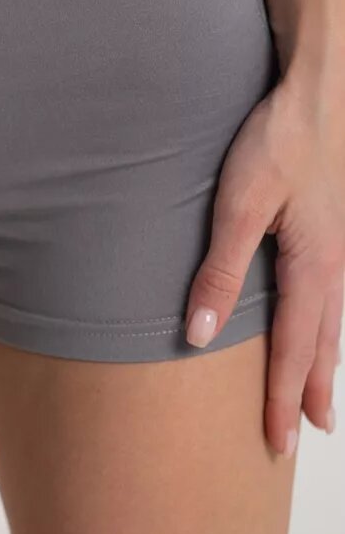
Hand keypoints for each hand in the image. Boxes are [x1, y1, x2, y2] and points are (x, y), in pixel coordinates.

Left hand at [185, 68, 344, 456]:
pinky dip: (323, 326)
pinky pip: (329, 294)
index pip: (295, 350)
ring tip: (316, 395)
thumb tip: (202, 335)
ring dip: (321, 362)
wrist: (312, 93)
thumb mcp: (238, 208)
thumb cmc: (276, 144)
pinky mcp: (328, 228)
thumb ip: (220, 271)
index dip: (283, 397)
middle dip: (311, 392)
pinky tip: (315, 322)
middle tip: (305, 434)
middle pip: (322, 345)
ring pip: (330, 321)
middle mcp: (334, 265)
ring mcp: (336, 246)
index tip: (276, 440)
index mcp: (314, 269)